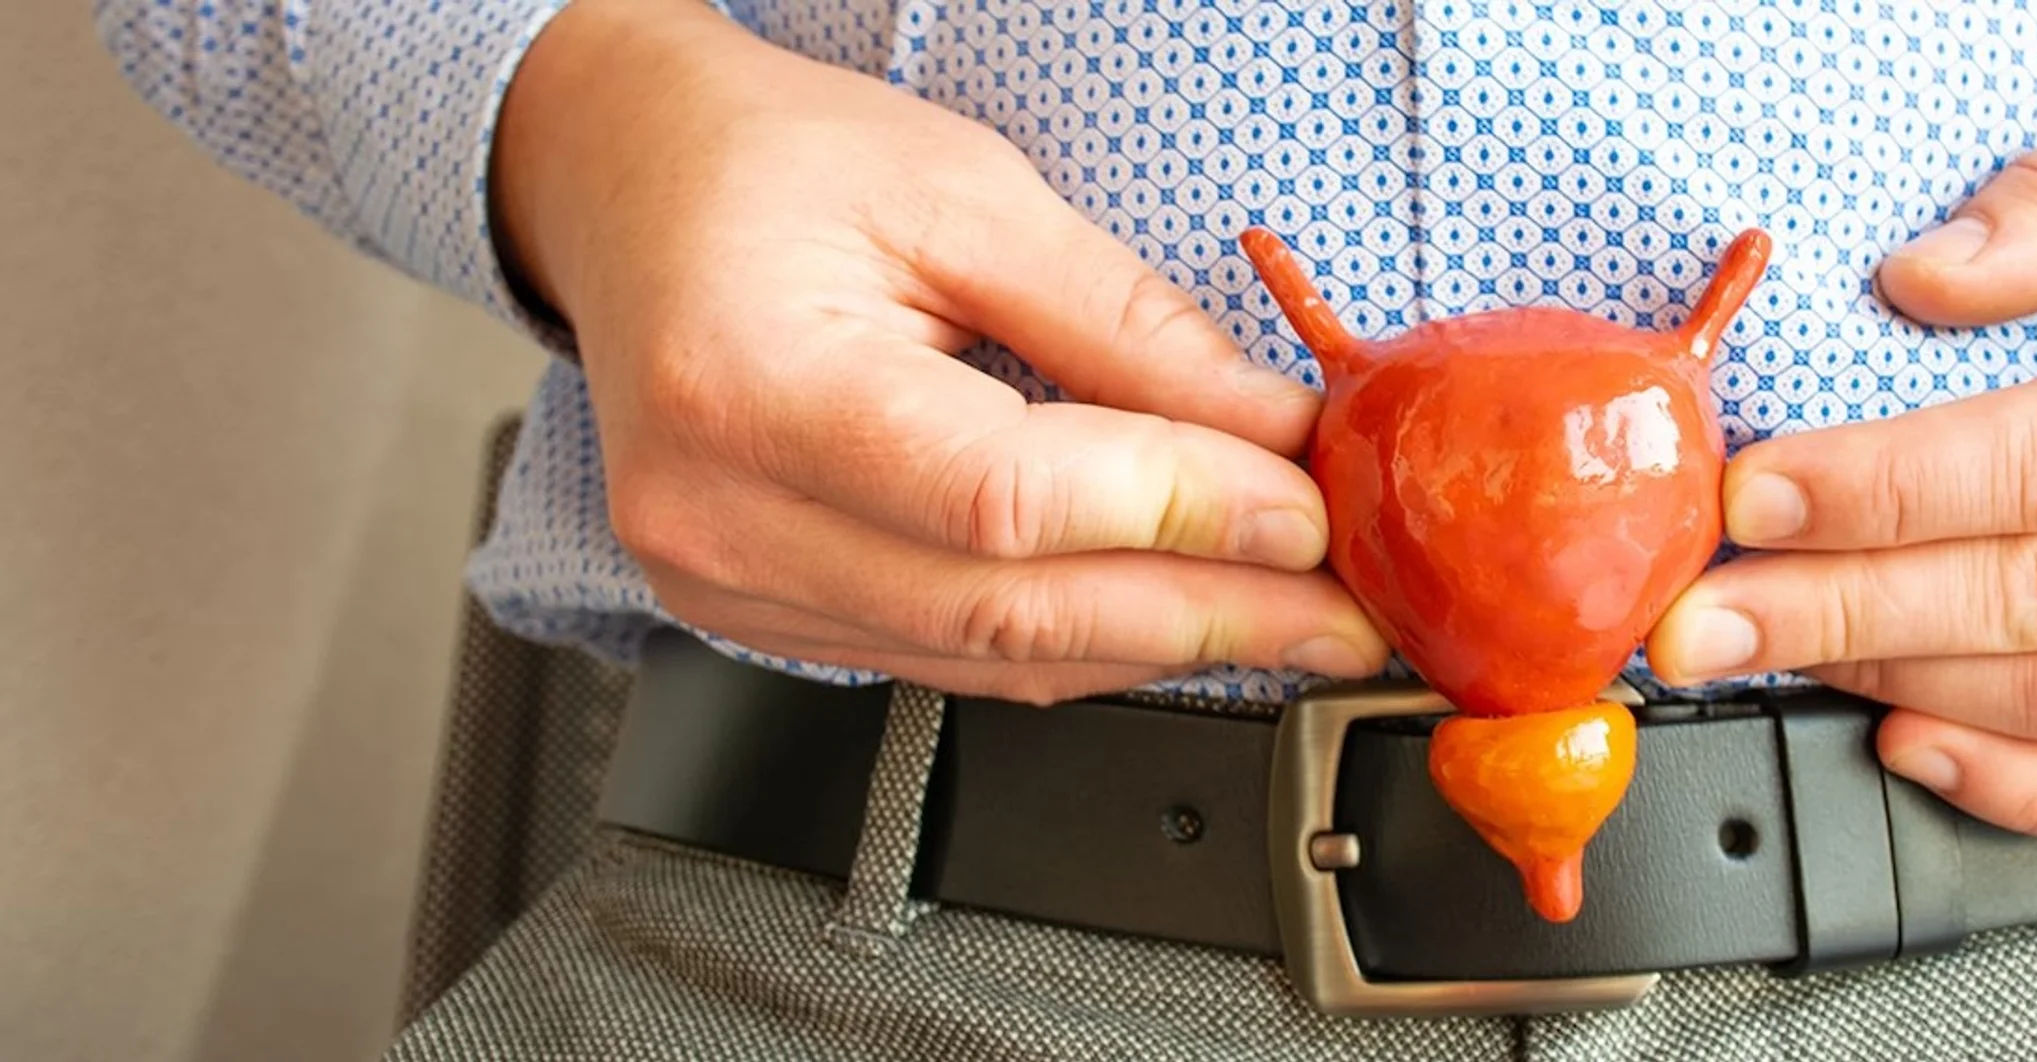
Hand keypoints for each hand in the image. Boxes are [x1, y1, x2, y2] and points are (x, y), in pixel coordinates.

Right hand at [491, 0, 1388, 702]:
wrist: (626, 183)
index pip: (1002, 499)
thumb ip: (1124, 326)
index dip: (1178, 514)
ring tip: (1291, 623)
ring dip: (1159, 646)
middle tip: (1341, 612)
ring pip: (988, 660)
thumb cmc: (769, 165)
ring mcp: (726, 583)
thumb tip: (1270, 434)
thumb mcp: (966, 193)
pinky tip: (1173, 620)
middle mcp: (716, 513)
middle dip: (1206, 613)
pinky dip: (1078, 646)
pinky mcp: (757, 614)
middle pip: (1006, 610)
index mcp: (749, 384)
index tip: (1306, 511)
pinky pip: (949, 661)